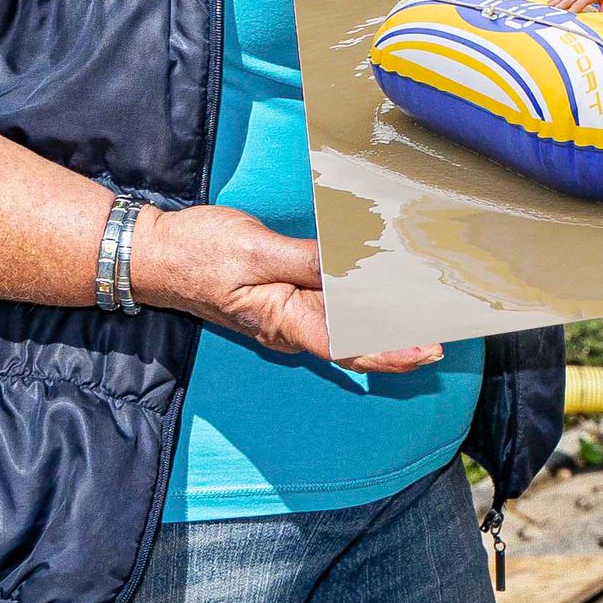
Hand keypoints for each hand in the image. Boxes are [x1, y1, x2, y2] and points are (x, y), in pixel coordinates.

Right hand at [122, 202, 441, 373]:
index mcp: (284, 320)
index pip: (347, 345)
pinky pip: (328, 303)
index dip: (390, 351)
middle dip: (399, 337)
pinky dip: (357, 297)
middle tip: (446, 326)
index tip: (427, 350)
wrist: (157, 254)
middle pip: (354, 339)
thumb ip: (305, 259)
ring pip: (344, 322)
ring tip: (425, 308)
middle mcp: (290, 323)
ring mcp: (286, 310)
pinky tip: (378, 286)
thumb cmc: (199, 253)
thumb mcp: (255, 251)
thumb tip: (352, 266)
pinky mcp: (282, 292)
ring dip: (383, 317)